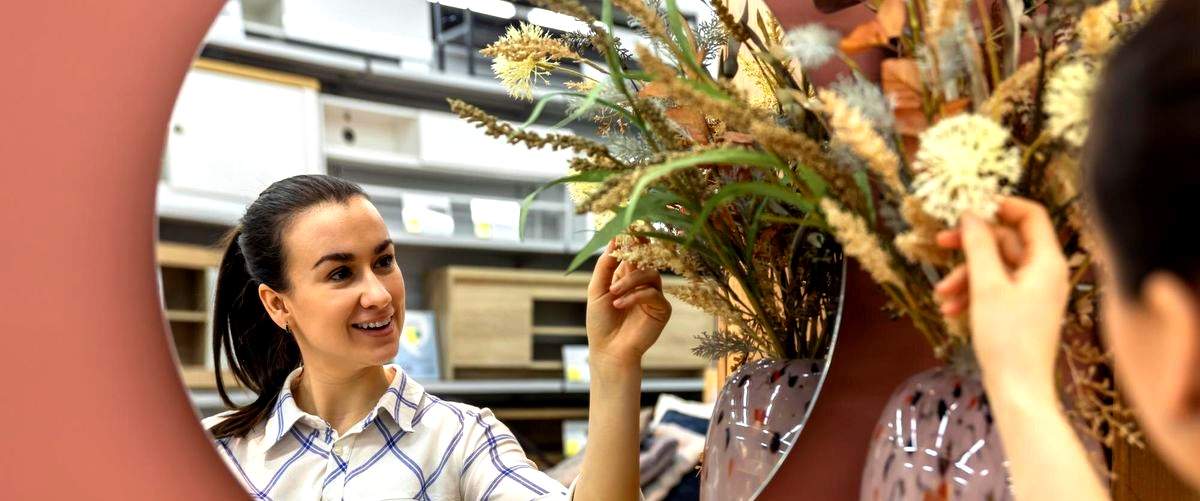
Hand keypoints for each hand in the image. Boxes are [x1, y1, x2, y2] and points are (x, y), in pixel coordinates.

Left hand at [586, 240, 671, 371]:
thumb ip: (606, 265)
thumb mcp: (597, 289)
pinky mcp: (662, 309)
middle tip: (632, 241)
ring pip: (650, 274)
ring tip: (613, 294)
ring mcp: (654, 295)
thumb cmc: (600, 322)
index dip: (634, 238)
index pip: (634, 251)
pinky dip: (636, 296)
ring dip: (630, 281)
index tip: (629, 225)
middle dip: (640, 248)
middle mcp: (642, 283)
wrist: (608, 349)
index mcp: (626, 275)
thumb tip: (614, 238)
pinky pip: (653, 293)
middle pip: (647, 257)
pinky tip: (620, 304)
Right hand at [935, 197, 1069, 396]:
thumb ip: (978, 245)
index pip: (1030, 216)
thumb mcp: (987, 286)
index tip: (970, 206)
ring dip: (965, 275)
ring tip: (941, 293)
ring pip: (996, 268)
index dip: (1001, 206)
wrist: (1018, 389)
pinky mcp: (1022, 310)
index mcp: (1047, 262)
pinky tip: (950, 310)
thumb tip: (970, 215)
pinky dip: (972, 294)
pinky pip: (996, 289)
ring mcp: (1034, 293)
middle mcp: (1044, 273)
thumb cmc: (1007, 337)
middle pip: (1006, 242)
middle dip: (971, 247)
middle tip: (940, 242)